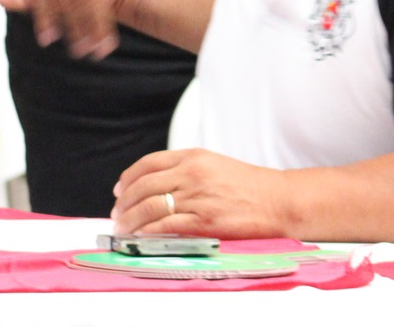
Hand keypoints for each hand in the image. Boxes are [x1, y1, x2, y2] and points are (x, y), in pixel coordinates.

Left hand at [111, 148, 290, 238]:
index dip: (128, 178)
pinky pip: (164, 226)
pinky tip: (140, 237)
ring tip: (124, 229)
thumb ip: (186, 170)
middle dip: (123, 203)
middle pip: (143, 186)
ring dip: (130, 220)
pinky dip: (146, 233)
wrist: (276, 201)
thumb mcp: (214, 165)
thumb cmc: (248, 186)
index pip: (148, 164)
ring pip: (148, 207)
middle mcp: (191, 173)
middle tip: (117, 215)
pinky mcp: (203, 221)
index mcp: (193, 157)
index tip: (119, 190)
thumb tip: (156, 186)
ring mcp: (196, 197)